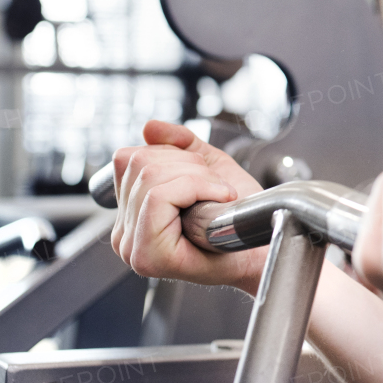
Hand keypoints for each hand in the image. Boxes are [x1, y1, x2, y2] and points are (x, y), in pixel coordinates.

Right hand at [111, 120, 268, 293]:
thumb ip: (179, 144)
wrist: (260, 250)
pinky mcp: (147, 255)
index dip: (171, 154)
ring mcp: (131, 246)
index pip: (128, 159)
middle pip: (140, 163)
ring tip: (216, 195)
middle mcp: (123, 233)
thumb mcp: (207, 168)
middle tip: (215, 186)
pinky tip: (218, 198)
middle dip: (188, 164)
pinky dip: (196, 187)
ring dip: (196, 176)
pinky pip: (160, 195)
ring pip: (150, 176)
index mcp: (130, 213)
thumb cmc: (238, 218)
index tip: (203, 175)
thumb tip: (149, 127)